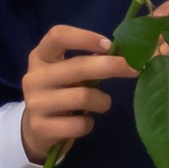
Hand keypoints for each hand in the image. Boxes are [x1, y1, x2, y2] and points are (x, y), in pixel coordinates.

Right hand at [19, 23, 129, 159]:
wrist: (34, 131)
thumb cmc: (60, 94)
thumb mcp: (67, 73)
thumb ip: (88, 61)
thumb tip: (128, 53)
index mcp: (40, 57)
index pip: (58, 36)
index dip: (85, 37)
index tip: (109, 45)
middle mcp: (34, 77)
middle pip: (78, 66)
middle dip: (111, 66)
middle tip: (135, 69)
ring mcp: (35, 103)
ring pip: (83, 97)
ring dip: (102, 101)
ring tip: (101, 104)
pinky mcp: (40, 127)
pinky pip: (78, 124)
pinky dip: (89, 123)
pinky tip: (83, 123)